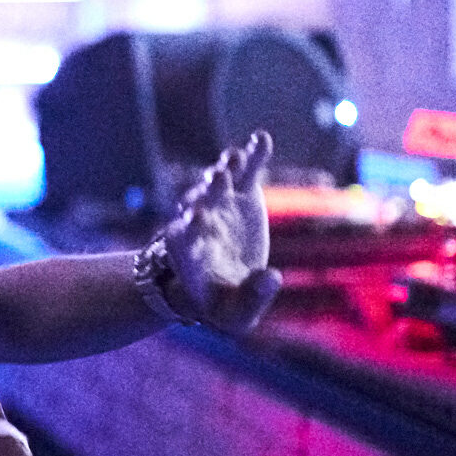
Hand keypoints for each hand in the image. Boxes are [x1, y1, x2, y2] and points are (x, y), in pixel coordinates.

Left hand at [159, 130, 282, 333]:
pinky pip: (247, 171)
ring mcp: (219, 204)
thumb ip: (252, 299)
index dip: (186, 231)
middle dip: (205, 193)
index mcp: (189, 255)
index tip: (191, 221)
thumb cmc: (223, 304)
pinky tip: (261, 139)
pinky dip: (253, 155)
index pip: (182, 241)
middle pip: (197, 205)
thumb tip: (273, 276)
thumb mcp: (235, 316)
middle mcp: (199, 223)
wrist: (221, 280)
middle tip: (215, 181)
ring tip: (234, 158)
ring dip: (223, 170)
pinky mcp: (242, 193)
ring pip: (217, 183)